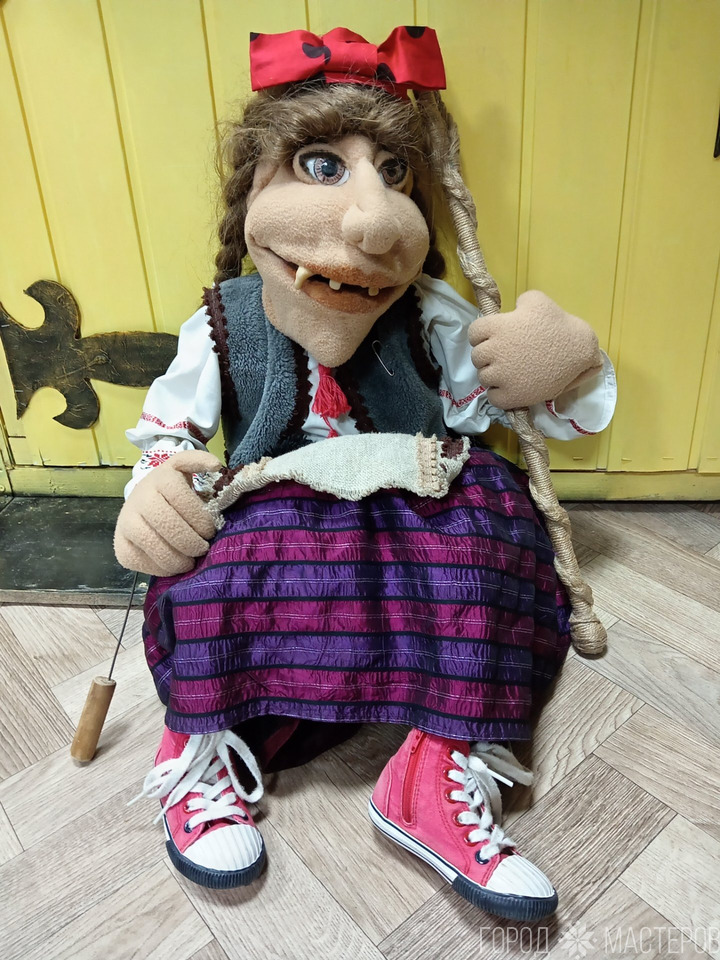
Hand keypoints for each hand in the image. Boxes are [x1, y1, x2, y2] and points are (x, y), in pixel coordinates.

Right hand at [114, 450, 221, 575]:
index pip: (183, 501)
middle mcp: (140, 499)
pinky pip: (141, 562)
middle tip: (202, 549)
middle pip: (170, 526)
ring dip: (178, 560)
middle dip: (192, 543)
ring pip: (155, 546)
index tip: (210, 531)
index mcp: (161, 479)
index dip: (201, 520)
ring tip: (190, 561)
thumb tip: (217, 465)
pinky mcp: (120, 544)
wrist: (139, 498)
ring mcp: (126, 522)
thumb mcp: (182, 467)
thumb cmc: (169, 487)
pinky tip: (173, 564)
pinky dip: (161, 569)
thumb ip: (199, 461)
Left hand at [468, 291, 602, 409]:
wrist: (578, 350)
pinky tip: (512, 386)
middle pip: (476, 357)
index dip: (483, 336)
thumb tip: (510, 312)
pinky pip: (493, 397)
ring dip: (493, 375)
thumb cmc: (559, 324)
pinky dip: (499, 393)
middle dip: (488, 356)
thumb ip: (516, 304)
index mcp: (497, 327)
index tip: (495, 339)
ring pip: (483, 378)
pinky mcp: (511, 396)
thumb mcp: (537, 301)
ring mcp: (502, 376)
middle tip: (505, 356)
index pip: (473, 334)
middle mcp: (495, 351)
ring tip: (510, 372)